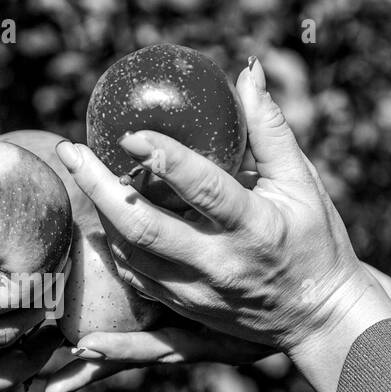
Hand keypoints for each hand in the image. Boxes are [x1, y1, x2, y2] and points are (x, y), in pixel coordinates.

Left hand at [54, 58, 390, 391]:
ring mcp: (197, 294)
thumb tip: (247, 72)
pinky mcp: (183, 310)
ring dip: (100, 213)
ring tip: (82, 171)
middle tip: (70, 150)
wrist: (319, 319)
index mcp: (254, 228)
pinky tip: (100, 216)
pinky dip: (113, 246)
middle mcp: (220, 265)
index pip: (204, 190)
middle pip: (144, 229)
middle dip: (99, 187)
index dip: (164, 159)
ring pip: (129, 255)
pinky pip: (133, 278)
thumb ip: (270, 130)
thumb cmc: (315, 240)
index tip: (129, 131)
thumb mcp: (303, 183)